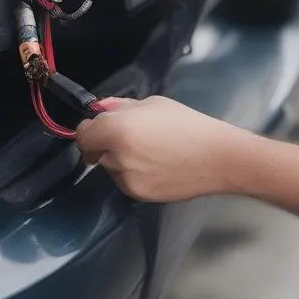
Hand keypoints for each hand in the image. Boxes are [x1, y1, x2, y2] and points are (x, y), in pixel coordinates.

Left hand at [76, 96, 249, 201]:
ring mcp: (126, 178)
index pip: (83, 134)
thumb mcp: (152, 104)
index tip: (97, 126)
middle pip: (93, 152)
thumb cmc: (187, 124)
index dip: (89, 129)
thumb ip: (120, 106)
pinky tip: (155, 165)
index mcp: (117, 130)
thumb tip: (101, 108)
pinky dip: (132, 172)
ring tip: (148, 150)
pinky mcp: (137, 194)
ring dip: (119, 158)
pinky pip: (124, 180)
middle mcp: (116, 156)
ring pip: (110, 167)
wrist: (215, 157)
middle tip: (129, 136)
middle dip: (105, 143)